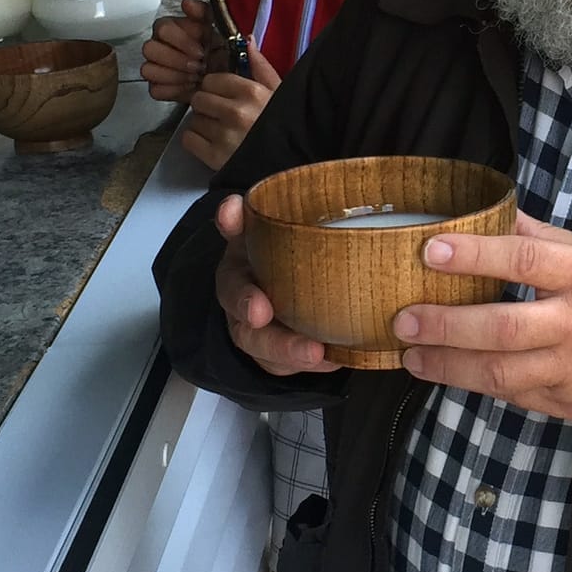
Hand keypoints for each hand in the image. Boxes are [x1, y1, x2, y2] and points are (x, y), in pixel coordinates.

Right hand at [141, 0, 211, 102]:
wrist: (228, 74)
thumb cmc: (221, 49)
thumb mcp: (219, 26)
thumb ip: (204, 12)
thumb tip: (186, 4)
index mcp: (170, 28)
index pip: (162, 28)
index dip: (181, 41)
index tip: (201, 51)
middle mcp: (158, 46)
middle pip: (149, 49)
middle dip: (177, 60)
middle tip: (198, 66)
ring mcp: (155, 66)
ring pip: (147, 70)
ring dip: (174, 75)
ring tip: (195, 76)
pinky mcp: (158, 87)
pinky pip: (154, 90)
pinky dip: (173, 90)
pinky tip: (190, 86)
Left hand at [182, 42, 279, 169]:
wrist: (288, 168)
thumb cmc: (284, 127)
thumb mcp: (279, 94)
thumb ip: (261, 67)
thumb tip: (247, 40)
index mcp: (252, 92)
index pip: (212, 80)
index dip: (216, 88)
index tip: (225, 96)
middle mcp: (236, 112)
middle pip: (199, 98)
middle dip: (207, 105)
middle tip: (221, 115)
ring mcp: (223, 136)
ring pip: (193, 119)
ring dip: (203, 124)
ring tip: (221, 132)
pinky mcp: (214, 158)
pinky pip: (188, 139)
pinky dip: (196, 141)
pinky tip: (212, 144)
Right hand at [214, 194, 337, 376]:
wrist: (270, 272)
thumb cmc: (267, 249)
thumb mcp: (253, 229)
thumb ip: (241, 220)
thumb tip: (232, 205)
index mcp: (236, 278)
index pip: (233, 290)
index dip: (244, 301)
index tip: (260, 311)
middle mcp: (245, 312)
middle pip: (253, 337)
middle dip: (279, 345)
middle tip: (310, 350)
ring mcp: (263, 337)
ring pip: (274, 358)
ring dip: (300, 359)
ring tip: (326, 357)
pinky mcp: (283, 354)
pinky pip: (297, 366)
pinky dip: (319, 364)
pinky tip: (340, 358)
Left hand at [394, 212, 571, 434]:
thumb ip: (547, 238)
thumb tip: (497, 211)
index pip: (526, 259)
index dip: (476, 255)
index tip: (431, 250)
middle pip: (503, 327)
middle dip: (446, 325)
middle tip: (404, 319)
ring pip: (501, 372)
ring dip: (449, 366)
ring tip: (412, 355)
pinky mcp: (568, 403)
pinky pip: (515, 395)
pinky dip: (479, 386)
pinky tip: (450, 375)